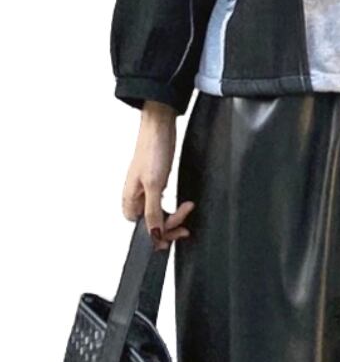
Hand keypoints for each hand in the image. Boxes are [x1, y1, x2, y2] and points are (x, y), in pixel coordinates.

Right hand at [122, 108, 195, 249]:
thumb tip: (153, 235)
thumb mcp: (154, 184)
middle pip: (151, 223)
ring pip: (158, 214)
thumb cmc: (152, 150)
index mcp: (129, 200)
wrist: (160, 126)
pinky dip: (173, 207)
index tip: (177, 232)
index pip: (143, 229)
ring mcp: (147, 190)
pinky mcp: (157, 182)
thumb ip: (153, 212)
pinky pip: (162, 203)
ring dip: (173, 217)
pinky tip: (183, 206)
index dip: (159, 233)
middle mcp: (136, 198)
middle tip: (185, 227)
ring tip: (187, 210)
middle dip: (169, 226)